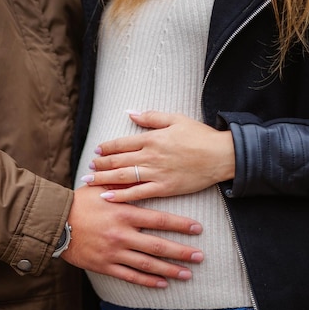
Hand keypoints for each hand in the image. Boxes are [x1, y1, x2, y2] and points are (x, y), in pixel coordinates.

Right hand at [61, 186, 203, 287]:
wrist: (54, 223)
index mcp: (124, 213)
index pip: (160, 220)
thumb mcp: (100, 188)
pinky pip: (130, 276)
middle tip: (200, 256)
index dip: (181, 225)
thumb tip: (139, 173)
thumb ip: (122, 185)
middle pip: (159, 246)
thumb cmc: (78, 203)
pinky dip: (148, 281)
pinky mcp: (104, 266)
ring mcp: (114, 252)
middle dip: (182, 252)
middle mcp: (122, 235)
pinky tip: (162, 283)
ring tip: (188, 274)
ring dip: (170, 270)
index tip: (198, 229)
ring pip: (148, 265)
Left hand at [80, 110, 234, 201]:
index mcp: (152, 138)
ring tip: (89, 180)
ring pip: (123, 177)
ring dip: (103, 178)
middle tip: (87, 167)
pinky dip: (121, 196)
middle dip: (100, 164)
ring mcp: (156, 173)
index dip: (106, 147)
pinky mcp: (164, 188)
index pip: (121, 143)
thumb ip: (151, 117)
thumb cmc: (200, 136)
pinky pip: (138, 193)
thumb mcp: (176, 119)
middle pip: (117, 161)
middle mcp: (150, 156)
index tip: (96, 150)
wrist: (221, 156)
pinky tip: (107, 197)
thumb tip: (130, 112)